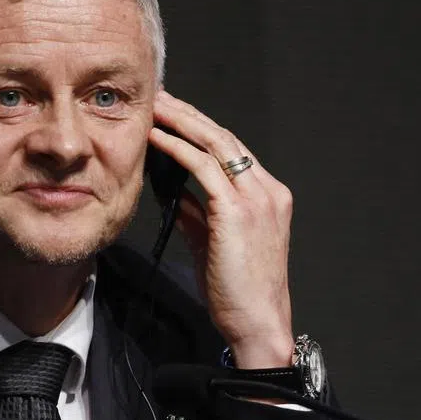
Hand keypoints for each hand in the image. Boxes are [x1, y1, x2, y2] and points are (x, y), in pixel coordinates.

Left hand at [149, 91, 294, 368]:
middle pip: (224, 137)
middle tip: (158, 96)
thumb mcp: (214, 244)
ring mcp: (257, 198)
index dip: (200, 128)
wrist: (257, 323)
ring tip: (152, 106)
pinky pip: (203, 167)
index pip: (231, 149)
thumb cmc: (236, 291)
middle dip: (188, 113)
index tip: (172, 114)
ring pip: (215, 143)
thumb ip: (198, 215)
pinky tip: (155, 137)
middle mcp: (267, 190)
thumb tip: (175, 194)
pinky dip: (177, 147)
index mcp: (268, 196)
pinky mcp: (237, 211)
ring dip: (180, 121)